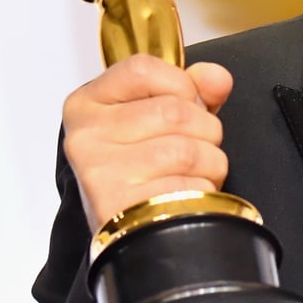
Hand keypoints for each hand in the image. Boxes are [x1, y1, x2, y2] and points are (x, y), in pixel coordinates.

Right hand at [62, 56, 233, 232]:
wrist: (125, 232)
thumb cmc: (140, 172)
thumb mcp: (157, 121)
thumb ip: (189, 91)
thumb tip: (217, 79)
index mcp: (87, 103)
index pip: (142, 69)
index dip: (181, 85)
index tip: (188, 104)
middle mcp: (85, 135)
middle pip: (174, 111)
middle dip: (206, 131)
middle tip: (198, 149)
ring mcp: (98, 172)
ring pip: (186, 151)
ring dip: (210, 164)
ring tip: (195, 174)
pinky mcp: (119, 208)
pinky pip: (186, 188)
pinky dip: (202, 192)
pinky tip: (186, 197)